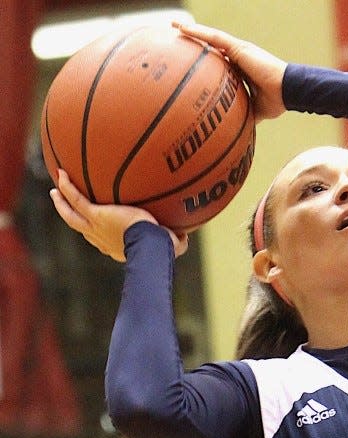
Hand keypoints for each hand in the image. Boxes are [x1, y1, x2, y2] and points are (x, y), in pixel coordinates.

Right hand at [50, 171, 187, 261]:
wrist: (149, 246)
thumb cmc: (162, 249)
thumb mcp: (171, 244)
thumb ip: (178, 239)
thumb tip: (186, 234)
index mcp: (117, 246)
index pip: (103, 240)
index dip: (98, 233)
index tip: (97, 225)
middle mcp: (102, 239)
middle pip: (80, 227)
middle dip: (71, 216)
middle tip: (62, 204)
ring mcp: (96, 227)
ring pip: (71, 215)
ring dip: (62, 202)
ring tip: (55, 188)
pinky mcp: (95, 215)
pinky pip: (76, 198)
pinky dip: (67, 187)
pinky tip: (61, 172)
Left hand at [173, 23, 286, 121]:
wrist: (288, 91)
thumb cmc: (277, 101)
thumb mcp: (254, 110)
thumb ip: (242, 114)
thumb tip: (234, 131)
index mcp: (241, 69)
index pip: (219, 62)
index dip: (205, 60)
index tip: (190, 61)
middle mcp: (238, 56)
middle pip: (212, 46)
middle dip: (195, 41)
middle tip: (177, 39)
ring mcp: (238, 50)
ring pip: (210, 37)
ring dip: (192, 31)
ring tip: (174, 25)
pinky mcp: (239, 47)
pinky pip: (214, 37)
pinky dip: (199, 33)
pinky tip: (183, 29)